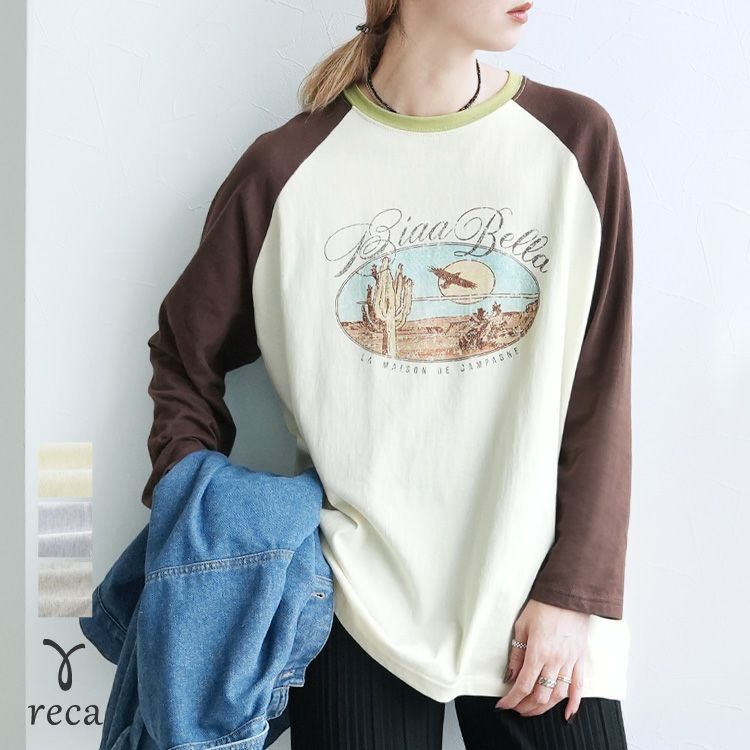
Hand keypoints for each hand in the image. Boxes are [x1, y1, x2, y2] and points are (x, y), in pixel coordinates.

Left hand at [494, 598, 587, 720]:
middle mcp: (555, 660)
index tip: (503, 704)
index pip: (523, 685)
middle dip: (526, 706)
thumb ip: (516, 654)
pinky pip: (579, 686)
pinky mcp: (580, 659)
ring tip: (532, 710)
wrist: (567, 594)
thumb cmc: (542, 606)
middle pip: (541, 694)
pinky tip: (567, 714)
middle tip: (516, 708)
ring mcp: (570, 661)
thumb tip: (510, 676)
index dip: (512, 699)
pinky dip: (574, 703)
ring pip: (558, 694)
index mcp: (538, 652)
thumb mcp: (521, 626)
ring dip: (544, 707)